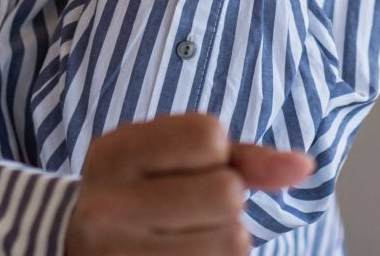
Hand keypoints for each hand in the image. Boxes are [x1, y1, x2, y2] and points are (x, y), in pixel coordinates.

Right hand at [64, 112, 313, 255]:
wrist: (75, 245)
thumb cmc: (137, 189)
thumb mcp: (167, 155)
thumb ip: (238, 155)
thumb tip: (304, 166)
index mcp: (115, 153)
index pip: (208, 135)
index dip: (215, 151)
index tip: (189, 163)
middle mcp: (111, 207)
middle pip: (227, 193)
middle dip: (226, 198)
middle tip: (193, 204)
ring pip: (233, 241)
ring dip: (226, 237)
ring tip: (188, 233)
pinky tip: (187, 253)